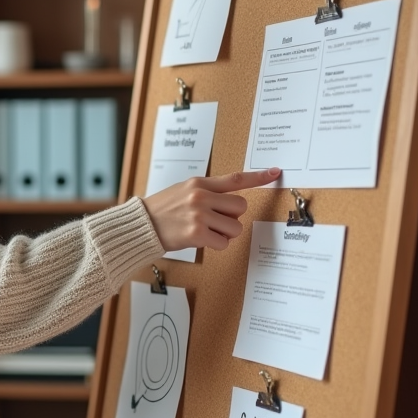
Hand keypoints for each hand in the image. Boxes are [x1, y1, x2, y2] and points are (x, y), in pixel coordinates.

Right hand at [142, 168, 280, 251]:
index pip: (235, 178)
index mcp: (200, 183)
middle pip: (240, 207)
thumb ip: (208, 192)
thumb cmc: (164, 209)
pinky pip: (223, 242)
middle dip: (232, 217)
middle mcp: (201, 196)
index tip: (275, 173)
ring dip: (226, 233)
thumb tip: (234, 204)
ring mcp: (199, 215)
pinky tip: (201, 240)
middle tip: (215, 220)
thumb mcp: (185, 191)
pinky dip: (216, 245)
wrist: (142, 225)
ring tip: (207, 231)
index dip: (258, 176)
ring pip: (235, 227)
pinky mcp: (197, 233)